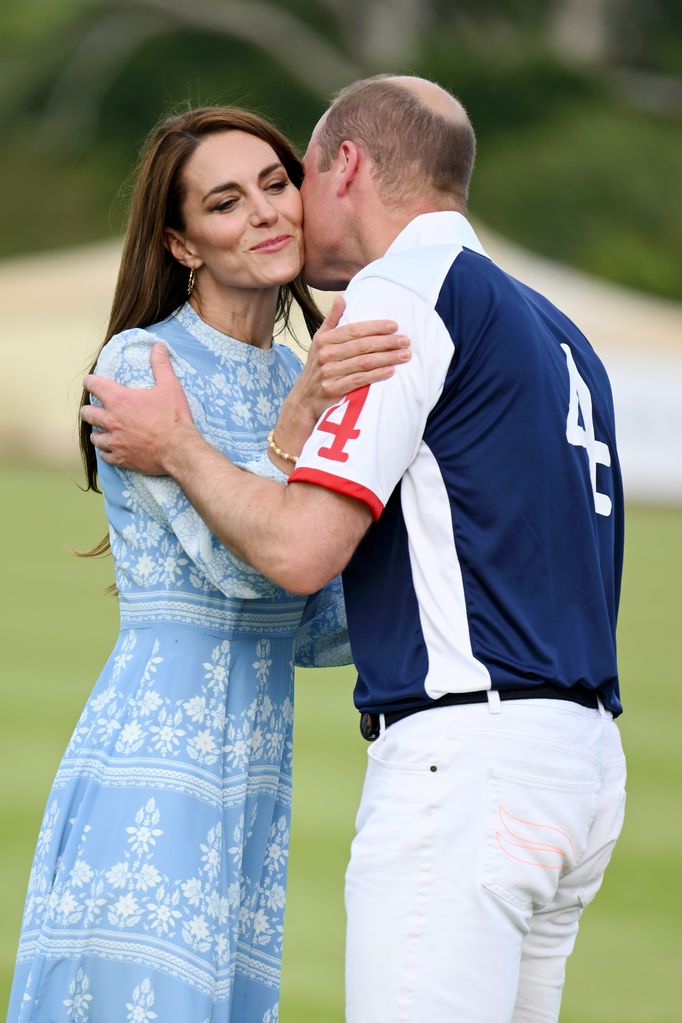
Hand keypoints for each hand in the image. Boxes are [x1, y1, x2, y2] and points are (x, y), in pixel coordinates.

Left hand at [80, 343, 193, 474]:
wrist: (179, 449)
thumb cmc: (173, 417)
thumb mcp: (170, 386)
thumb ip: (160, 364)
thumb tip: (158, 346)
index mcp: (119, 400)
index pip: (93, 385)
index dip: (90, 382)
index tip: (90, 382)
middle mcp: (111, 420)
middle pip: (87, 413)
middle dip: (89, 410)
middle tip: (95, 409)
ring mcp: (114, 441)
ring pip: (94, 436)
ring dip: (98, 432)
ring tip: (104, 431)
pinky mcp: (120, 458)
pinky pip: (105, 455)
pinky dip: (108, 451)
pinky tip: (113, 449)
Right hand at [266, 296, 409, 473]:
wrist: (304, 400)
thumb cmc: (317, 368)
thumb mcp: (319, 342)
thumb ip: (332, 320)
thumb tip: (341, 298)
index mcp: (324, 340)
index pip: (354, 330)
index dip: (375, 327)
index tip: (394, 326)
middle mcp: (325, 354)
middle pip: (362, 346)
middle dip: (386, 342)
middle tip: (406, 341)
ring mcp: (328, 372)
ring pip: (363, 362)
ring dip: (387, 358)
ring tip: (405, 355)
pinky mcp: (333, 389)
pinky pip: (359, 380)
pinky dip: (376, 375)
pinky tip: (391, 371)